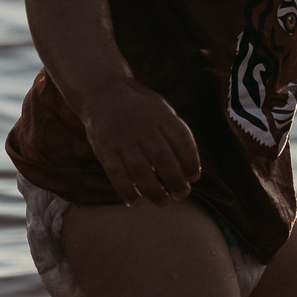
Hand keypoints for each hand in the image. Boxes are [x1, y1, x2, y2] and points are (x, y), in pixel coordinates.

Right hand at [79, 79, 202, 206]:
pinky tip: (136, 202)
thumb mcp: (161, 110)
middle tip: (182, 194)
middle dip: (176, 181)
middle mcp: (142, 126)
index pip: (183, 141)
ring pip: (140, 170)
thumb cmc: (140, 109)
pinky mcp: (104, 149)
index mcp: (161, 115)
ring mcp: (122, 138)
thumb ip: (174, 134)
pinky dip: (127, 190)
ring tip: (162, 202)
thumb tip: (188, 171)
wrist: (102, 93)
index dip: (191, 162)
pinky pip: (116, 174)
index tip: (194, 178)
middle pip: (163, 158)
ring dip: (154, 191)